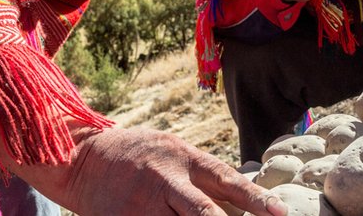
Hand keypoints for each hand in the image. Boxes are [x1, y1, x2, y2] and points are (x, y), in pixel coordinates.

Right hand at [0, 124, 286, 215]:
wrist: (82, 158)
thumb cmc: (138, 155)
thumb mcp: (172, 152)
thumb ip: (203, 176)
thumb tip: (243, 203)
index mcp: (182, 158)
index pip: (226, 181)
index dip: (255, 199)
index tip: (280, 213)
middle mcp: (165, 180)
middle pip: (205, 214)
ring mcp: (141, 205)